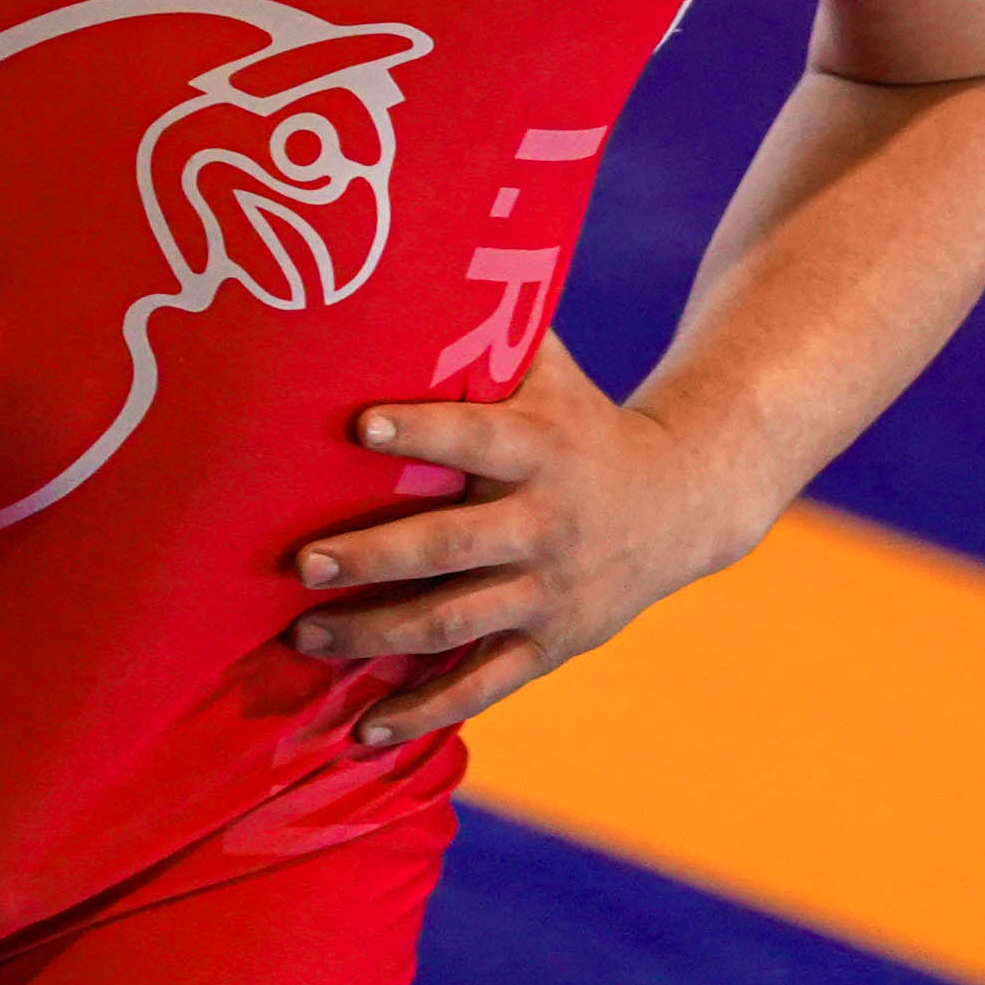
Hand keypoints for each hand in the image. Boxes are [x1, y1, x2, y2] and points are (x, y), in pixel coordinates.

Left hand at [283, 333, 752, 747]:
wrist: (683, 500)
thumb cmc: (582, 420)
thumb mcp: (551, 372)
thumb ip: (491, 333)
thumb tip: (419, 254)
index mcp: (544, 448)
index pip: (478, 438)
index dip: (423, 430)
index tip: (361, 425)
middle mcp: (547, 524)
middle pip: (452, 548)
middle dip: (375, 557)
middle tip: (302, 563)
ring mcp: (549, 593)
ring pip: (454, 625)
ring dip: (374, 636)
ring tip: (302, 637)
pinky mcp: (550, 645)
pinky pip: (482, 686)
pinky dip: (424, 711)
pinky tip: (364, 730)